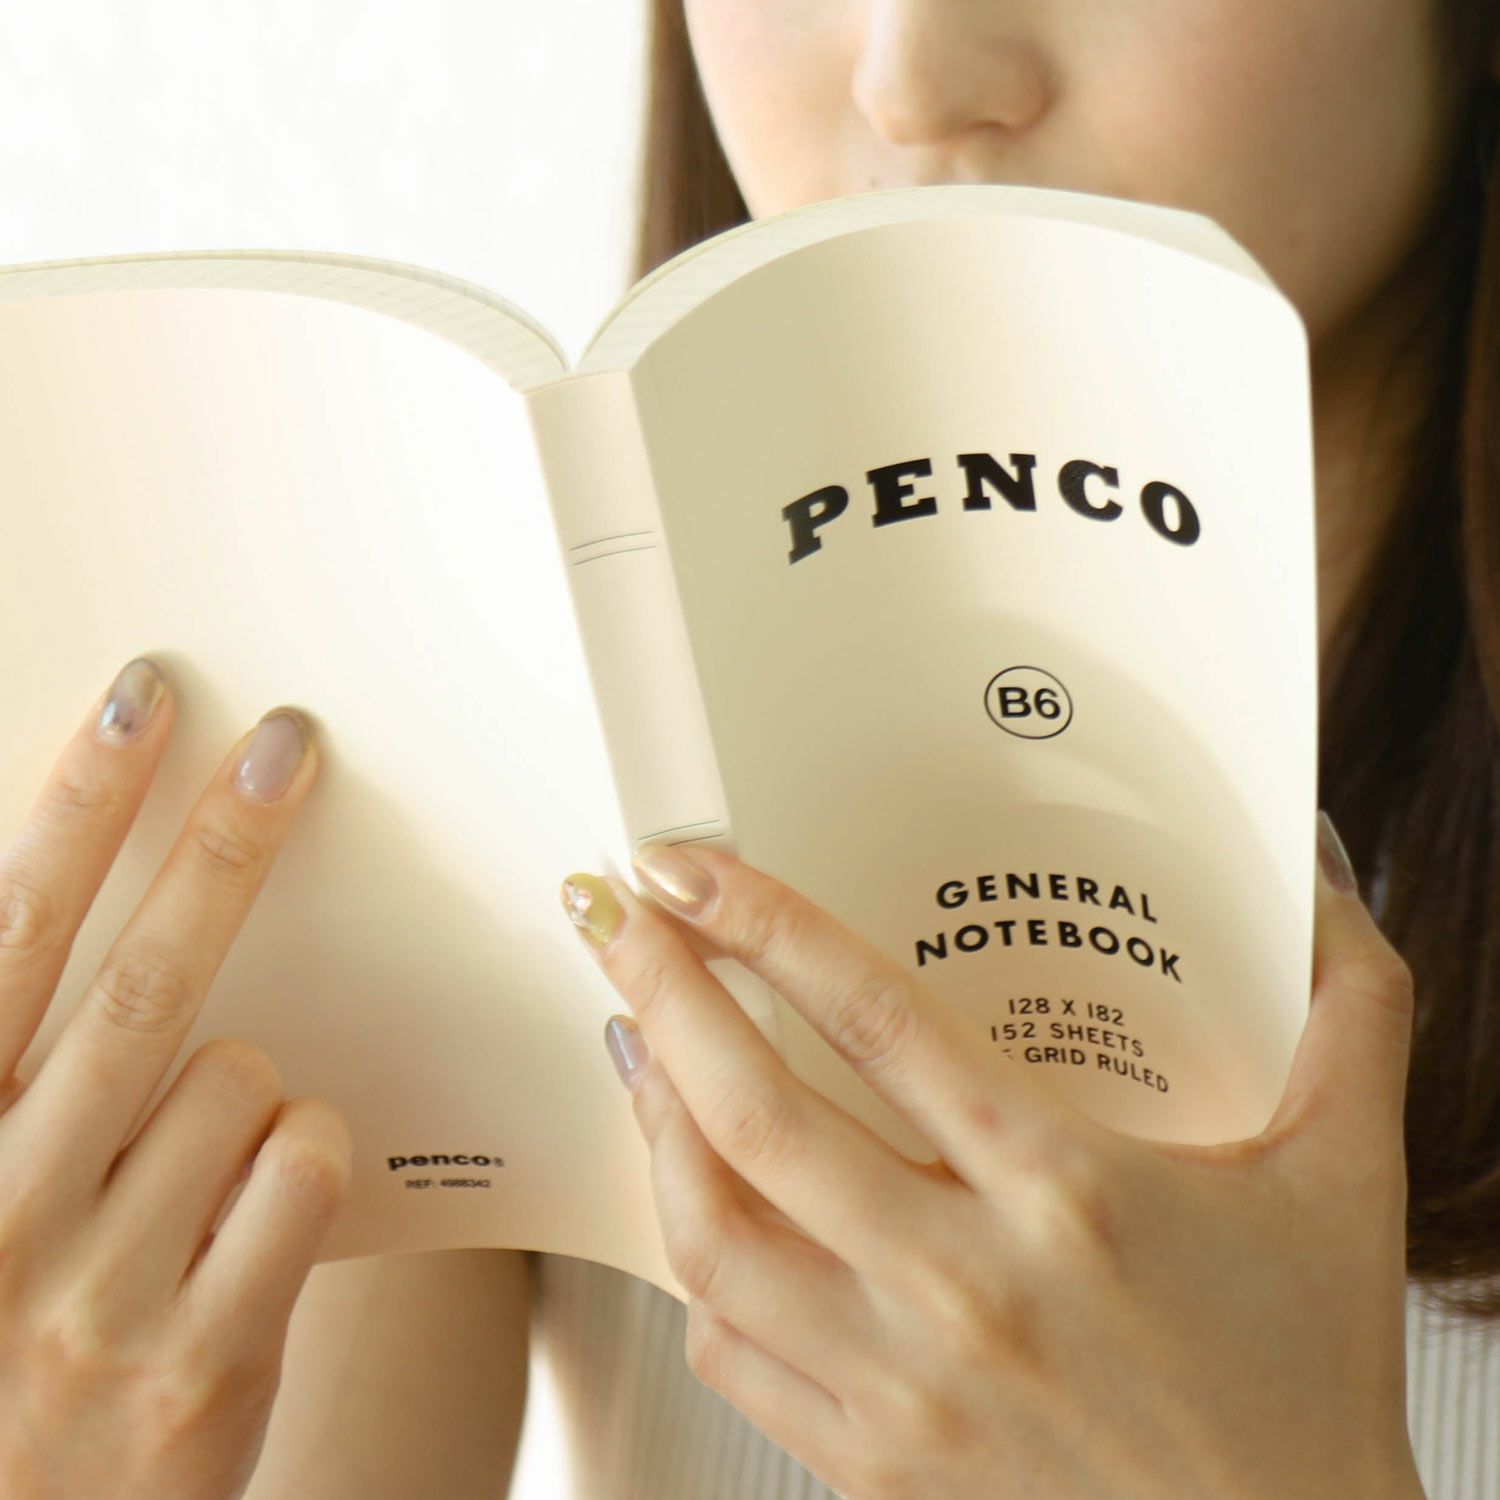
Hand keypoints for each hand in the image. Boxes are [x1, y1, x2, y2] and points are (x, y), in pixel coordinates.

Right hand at [0, 658, 352, 1499]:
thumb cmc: (1, 1341)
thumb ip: (24, 1059)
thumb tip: (76, 906)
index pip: (10, 940)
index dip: (77, 807)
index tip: (142, 701)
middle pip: (141, 985)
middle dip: (218, 846)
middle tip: (287, 745)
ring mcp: (97, 1296)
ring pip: (244, 1079)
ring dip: (249, 1084)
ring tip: (198, 1158)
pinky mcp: (199, 1364)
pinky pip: (302, 1171)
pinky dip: (301, 1156)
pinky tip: (253, 1211)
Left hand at [560, 828, 1423, 1499]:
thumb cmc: (1307, 1380)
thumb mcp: (1348, 1172)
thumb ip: (1346, 1011)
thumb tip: (1322, 876)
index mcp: (1066, 1191)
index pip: (873, 1019)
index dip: (764, 924)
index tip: (691, 865)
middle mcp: (964, 1285)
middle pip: (757, 1115)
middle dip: (665, 994)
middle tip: (618, 918)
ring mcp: (902, 1387)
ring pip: (713, 1235)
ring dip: (653, 1121)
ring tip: (635, 1038)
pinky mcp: (871, 1465)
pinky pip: (731, 1351)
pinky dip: (692, 1262)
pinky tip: (693, 1200)